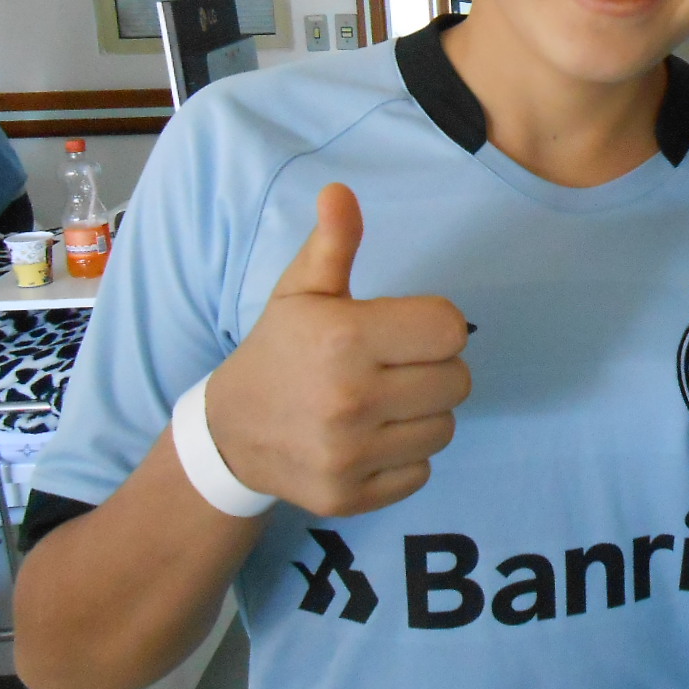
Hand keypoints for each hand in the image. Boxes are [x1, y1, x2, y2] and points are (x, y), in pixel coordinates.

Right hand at [203, 183, 471, 516]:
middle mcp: (350, 400)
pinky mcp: (351, 496)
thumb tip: (340, 192)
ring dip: (422, 414)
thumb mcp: (300, 292)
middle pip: (458, 381)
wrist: (230, 435)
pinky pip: (422, 471)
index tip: (402, 330)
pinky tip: (371, 438)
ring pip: (444, 428)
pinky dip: (405, 456)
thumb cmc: (279, 351)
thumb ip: (333, 243)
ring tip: (381, 402)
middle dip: (433, 370)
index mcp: (344, 339)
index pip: (450, 330)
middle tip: (393, 367)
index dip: (433, 327)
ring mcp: (351, 454)